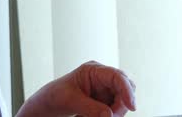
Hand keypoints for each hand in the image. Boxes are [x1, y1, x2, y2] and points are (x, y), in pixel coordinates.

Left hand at [15, 61, 135, 116]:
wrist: (50, 103)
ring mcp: (106, 89)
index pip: (117, 76)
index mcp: (93, 70)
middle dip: (122, 104)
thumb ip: (91, 108)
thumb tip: (109, 115)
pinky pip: (117, 109)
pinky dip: (111, 115)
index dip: (127, 90)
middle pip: (126, 88)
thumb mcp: (71, 101)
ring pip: (123, 101)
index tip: (131, 106)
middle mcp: (103, 77)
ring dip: (116, 112)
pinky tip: (93, 116)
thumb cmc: (56, 96)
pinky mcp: (106, 100)